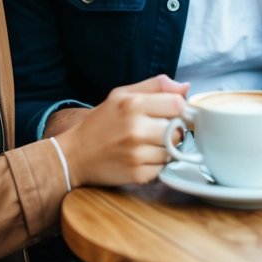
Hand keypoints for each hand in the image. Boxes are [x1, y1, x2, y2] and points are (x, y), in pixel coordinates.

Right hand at [57, 75, 188, 187]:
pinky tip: (141, 158)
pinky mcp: (137, 174)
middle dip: (173, 131)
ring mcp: (137, 154)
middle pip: (179, 130)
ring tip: (147, 144)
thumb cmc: (101, 122)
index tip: (172, 113)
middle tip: (157, 130)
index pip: (177, 104)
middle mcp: (135, 129)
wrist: (75, 154)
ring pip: (173, 151)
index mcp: (132, 104)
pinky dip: (156, 165)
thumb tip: (185, 87)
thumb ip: (155, 86)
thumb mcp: (121, 94)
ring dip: (165, 149)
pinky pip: (162, 169)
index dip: (179, 109)